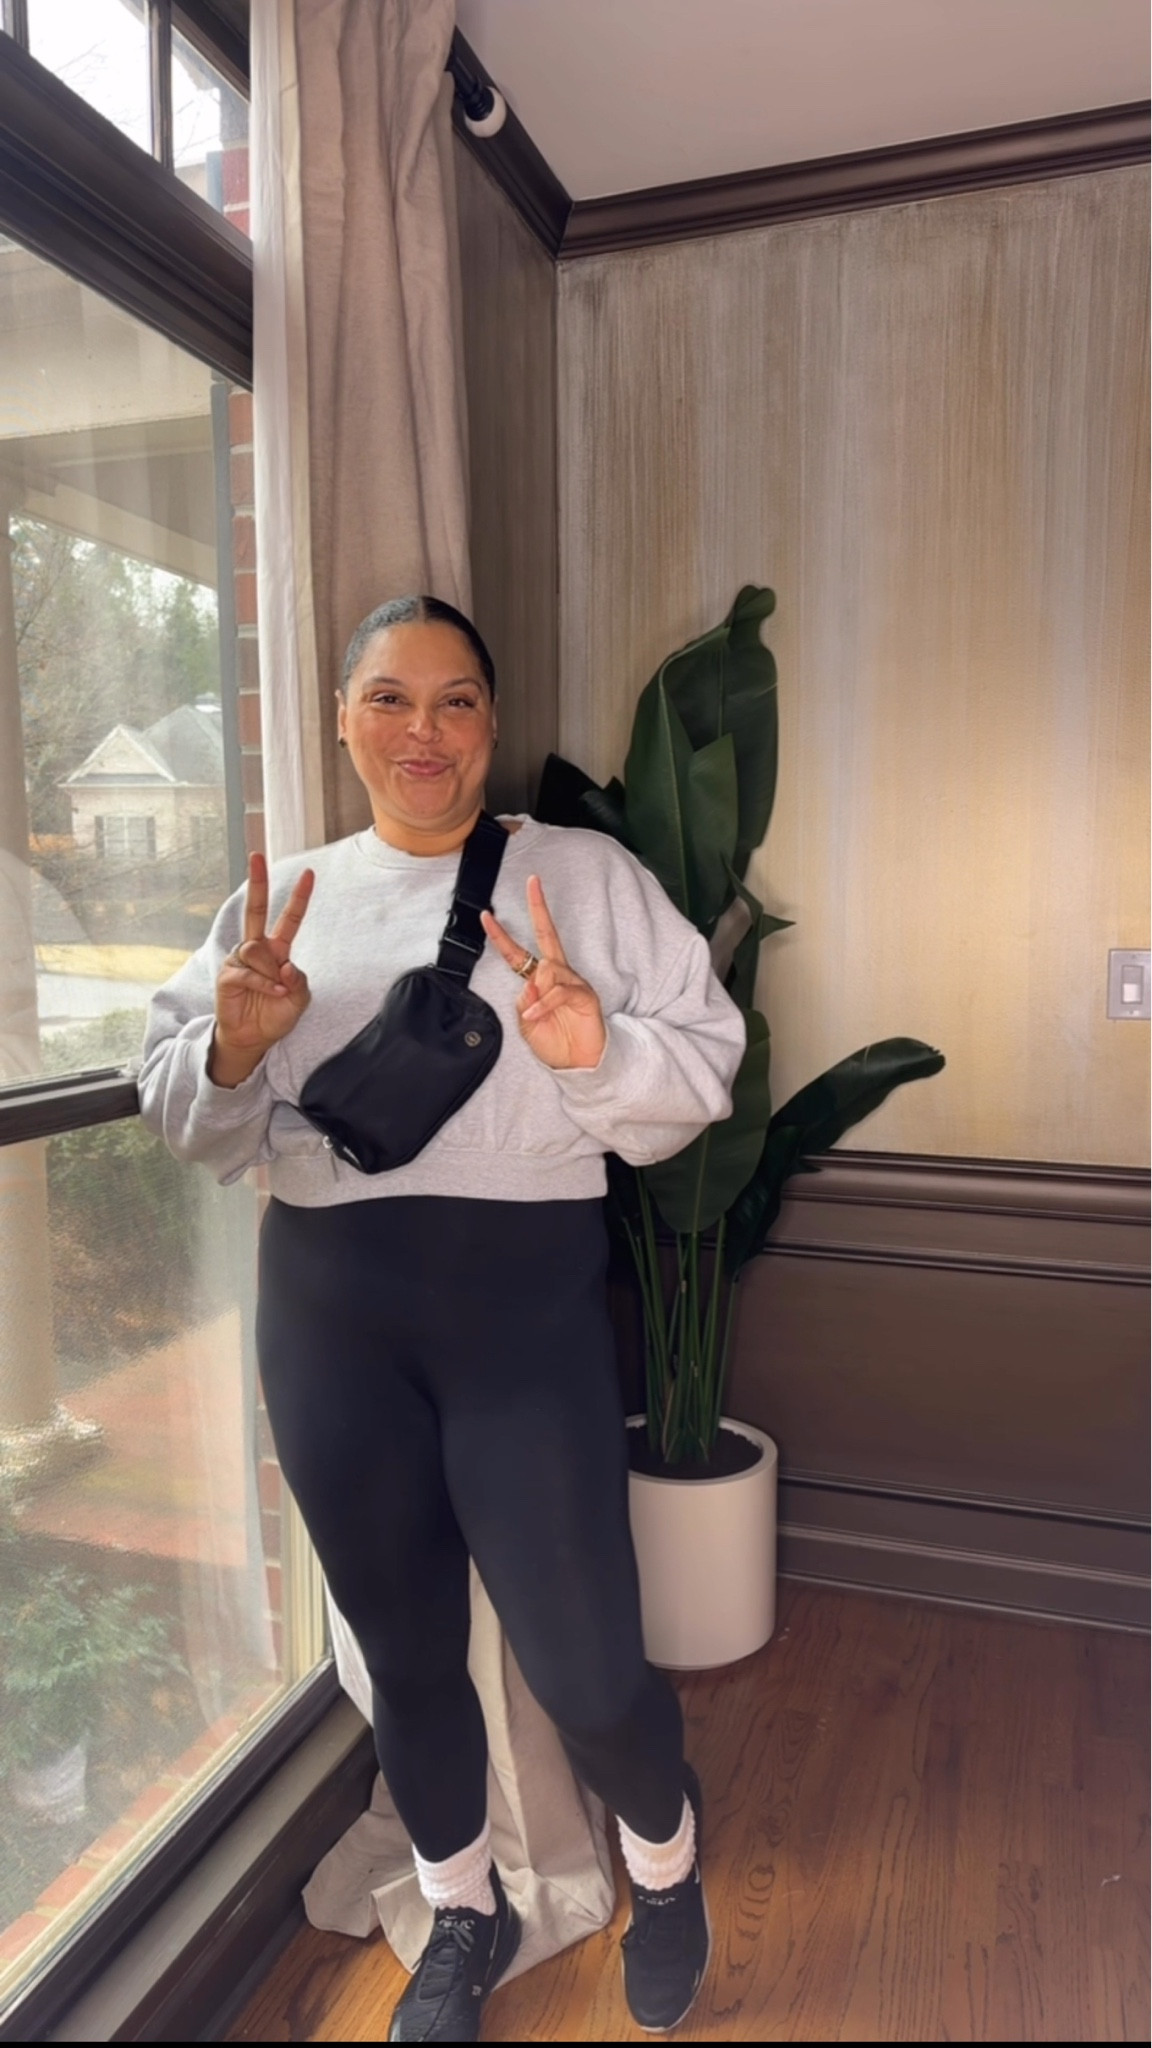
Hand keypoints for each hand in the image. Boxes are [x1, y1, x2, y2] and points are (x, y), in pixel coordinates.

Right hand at [210, 854, 314, 1083]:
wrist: (254, 1039)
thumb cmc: (275, 1015)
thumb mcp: (299, 1000)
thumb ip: (299, 981)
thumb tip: (286, 964)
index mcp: (277, 950)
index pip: (289, 919)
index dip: (299, 898)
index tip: (310, 873)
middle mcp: (257, 949)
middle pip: (256, 909)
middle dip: (257, 881)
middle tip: (256, 855)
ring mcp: (239, 959)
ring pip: (257, 949)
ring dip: (271, 972)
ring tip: (276, 990)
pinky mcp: (227, 974)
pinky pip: (248, 971)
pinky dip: (264, 983)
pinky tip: (272, 992)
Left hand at [481, 875, 606, 1070]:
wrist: (578, 1065)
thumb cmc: (554, 1044)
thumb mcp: (527, 1025)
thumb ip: (523, 1003)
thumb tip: (528, 983)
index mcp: (538, 981)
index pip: (516, 953)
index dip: (500, 936)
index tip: (485, 916)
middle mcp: (557, 974)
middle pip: (547, 933)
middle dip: (539, 907)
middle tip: (533, 882)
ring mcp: (572, 982)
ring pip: (547, 968)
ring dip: (537, 991)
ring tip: (537, 1014)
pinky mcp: (585, 995)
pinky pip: (559, 990)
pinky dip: (544, 1003)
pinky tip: (536, 1014)